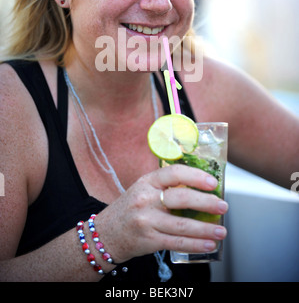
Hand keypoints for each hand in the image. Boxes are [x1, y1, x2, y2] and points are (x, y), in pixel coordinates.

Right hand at [94, 164, 227, 262]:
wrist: (105, 234)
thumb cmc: (130, 208)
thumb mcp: (143, 189)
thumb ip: (166, 186)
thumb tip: (200, 187)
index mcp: (146, 181)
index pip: (173, 173)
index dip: (195, 176)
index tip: (213, 183)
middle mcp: (145, 199)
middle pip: (180, 199)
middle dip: (206, 203)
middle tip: (223, 206)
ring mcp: (146, 221)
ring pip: (182, 224)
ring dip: (206, 229)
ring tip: (221, 231)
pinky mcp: (148, 240)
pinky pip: (176, 242)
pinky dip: (195, 244)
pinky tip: (208, 245)